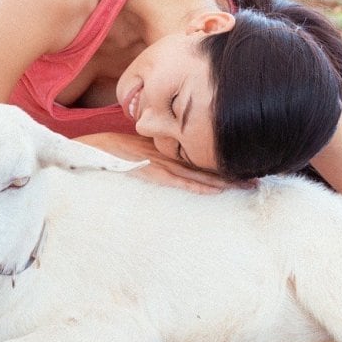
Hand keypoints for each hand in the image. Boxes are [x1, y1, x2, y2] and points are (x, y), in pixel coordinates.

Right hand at [73, 132, 240, 194]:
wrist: (83, 150)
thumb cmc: (104, 152)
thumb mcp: (132, 153)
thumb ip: (150, 158)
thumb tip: (170, 167)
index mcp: (163, 150)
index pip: (196, 158)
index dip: (220, 165)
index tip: (243, 169)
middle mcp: (165, 154)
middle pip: (203, 165)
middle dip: (230, 173)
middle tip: (258, 178)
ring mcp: (157, 162)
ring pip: (196, 173)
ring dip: (222, 181)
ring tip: (247, 186)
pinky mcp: (147, 170)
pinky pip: (175, 179)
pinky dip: (195, 185)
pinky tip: (214, 190)